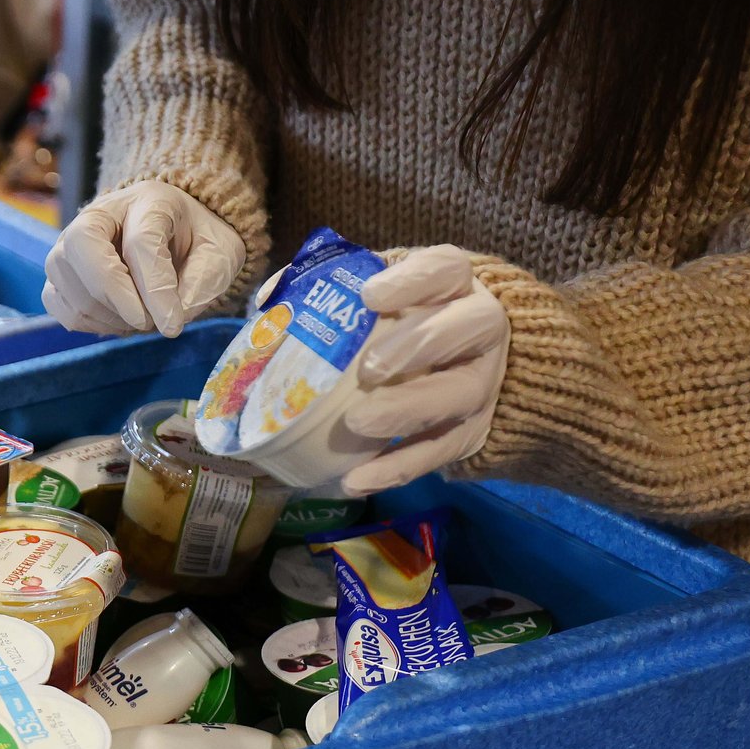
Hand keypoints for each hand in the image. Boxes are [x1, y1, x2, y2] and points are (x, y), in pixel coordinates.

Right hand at [42, 180, 245, 336]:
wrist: (175, 235)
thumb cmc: (197, 242)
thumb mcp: (221, 254)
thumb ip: (204, 282)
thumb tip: (170, 318)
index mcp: (149, 201)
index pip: (141, 241)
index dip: (155, 288)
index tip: (172, 325)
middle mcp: (100, 213)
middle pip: (83, 245)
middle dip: (113, 294)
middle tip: (145, 322)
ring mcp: (70, 241)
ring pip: (67, 281)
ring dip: (107, 315)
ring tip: (142, 318)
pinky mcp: (59, 271)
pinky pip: (58, 303)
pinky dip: (89, 322)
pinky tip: (119, 320)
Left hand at [340, 246, 510, 495]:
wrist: (468, 363)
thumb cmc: (407, 319)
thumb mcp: (379, 291)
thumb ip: (330, 289)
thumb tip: (268, 299)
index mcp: (456, 283)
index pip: (446, 269)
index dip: (413, 280)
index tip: (370, 295)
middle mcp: (481, 329)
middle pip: (467, 329)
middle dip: (417, 346)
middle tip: (369, 368)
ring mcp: (481, 382)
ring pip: (457, 395)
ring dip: (407, 411)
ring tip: (357, 423)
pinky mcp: (473, 431)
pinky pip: (439, 453)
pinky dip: (396, 468)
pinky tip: (354, 480)